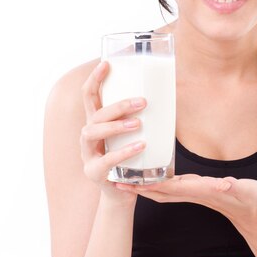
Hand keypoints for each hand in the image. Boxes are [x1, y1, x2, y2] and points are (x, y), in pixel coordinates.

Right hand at [80, 60, 146, 202]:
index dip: (95, 78)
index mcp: (96, 122)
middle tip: (142, 102)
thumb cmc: (130, 158)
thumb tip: (168, 93)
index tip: (107, 63)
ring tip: (138, 123)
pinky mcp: (94, 172)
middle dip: (118, 106)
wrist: (121, 193)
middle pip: (95, 114)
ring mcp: (88, 154)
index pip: (90, 96)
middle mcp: (88, 135)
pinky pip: (105, 160)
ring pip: (92, 133)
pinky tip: (139, 146)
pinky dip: (123, 152)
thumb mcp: (133, 135)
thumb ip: (141, 117)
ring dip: (115, 125)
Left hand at [114, 174, 256, 230]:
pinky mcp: (194, 189)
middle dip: (139, 188)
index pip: (172, 188)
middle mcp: (192, 193)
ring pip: (162, 190)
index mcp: (202, 191)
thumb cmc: (250, 199)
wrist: (253, 212)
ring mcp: (192, 192)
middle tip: (116, 181)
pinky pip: (169, 186)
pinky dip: (155, 182)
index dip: (152, 185)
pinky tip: (146, 175)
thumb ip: (236, 186)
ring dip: (142, 186)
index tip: (134, 183)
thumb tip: (225, 184)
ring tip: (123, 178)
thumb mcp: (247, 190)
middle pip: (159, 191)